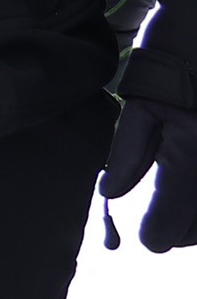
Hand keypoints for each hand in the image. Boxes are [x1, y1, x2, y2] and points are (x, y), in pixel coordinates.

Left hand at [104, 50, 196, 251]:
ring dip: (195, 221)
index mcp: (190, 162)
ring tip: (177, 201)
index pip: (168, 230)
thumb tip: (111, 194)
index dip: (151, 233)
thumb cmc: (172, 64)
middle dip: (177, 229)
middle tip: (158, 214)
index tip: (140, 229)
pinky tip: (192, 185)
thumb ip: (128, 154)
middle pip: (196, 234)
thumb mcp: (142, 105)